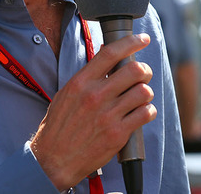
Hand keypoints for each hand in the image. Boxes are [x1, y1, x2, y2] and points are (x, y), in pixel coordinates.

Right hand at [30, 33, 156, 189]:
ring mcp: (107, 115)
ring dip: (146, 92)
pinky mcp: (117, 133)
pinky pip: (146, 113)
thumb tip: (107, 53)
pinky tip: (141, 113)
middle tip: (143, 76)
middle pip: (134, 70)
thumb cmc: (59, 126)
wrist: (53, 160)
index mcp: (81, 82)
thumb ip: (88, 75)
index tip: (143, 39)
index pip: (111, 53)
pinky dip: (148, 111)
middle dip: (144, 71)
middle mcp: (95, 96)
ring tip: (140, 97)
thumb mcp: (67, 93)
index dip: (131, 42)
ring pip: (143, 91)